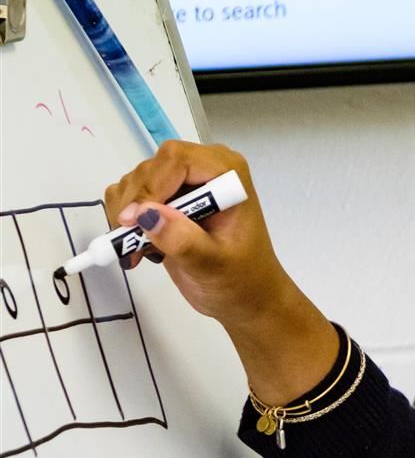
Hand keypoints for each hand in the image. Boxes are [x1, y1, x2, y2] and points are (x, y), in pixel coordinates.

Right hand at [106, 140, 287, 327]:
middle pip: (150, 169)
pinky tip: (143, 249)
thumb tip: (146, 214)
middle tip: (134, 243)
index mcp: (227, 173)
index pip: (176, 159)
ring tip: (143, 252)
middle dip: (135, 206)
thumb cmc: (241, 281)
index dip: (151, 186)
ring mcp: (182, 183)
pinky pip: (129, 198)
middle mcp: (203, 169)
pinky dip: (126, 223)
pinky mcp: (165, 200)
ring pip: (134, 183)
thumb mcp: (214, 265)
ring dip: (128, 218)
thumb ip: (183, 241)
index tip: (136, 221)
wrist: (245, 298)